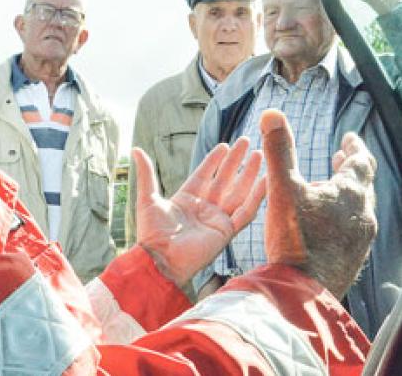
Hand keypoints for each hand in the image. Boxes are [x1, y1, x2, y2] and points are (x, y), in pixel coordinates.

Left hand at [134, 137, 265, 286]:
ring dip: (248, 173)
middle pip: (224, 179)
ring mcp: (217, 219)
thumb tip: (136, 150)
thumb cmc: (151, 233)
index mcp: (186, 199)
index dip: (214, 160)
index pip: (204, 174)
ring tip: (258, 154)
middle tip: (246, 141)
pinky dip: (257, 197)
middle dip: (235, 161)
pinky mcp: (227, 231)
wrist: (161, 260)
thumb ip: (146, 174)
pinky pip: (246, 212)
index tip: (225, 145)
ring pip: (237, 191)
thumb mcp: (148, 198)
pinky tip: (265, 180)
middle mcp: (204, 208)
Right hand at [260, 110, 377, 297]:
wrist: (303, 292)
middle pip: (363, 184)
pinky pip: (354, 230)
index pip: (361, 161)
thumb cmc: (295, 240)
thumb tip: (272, 114)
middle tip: (342, 158)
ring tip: (333, 189)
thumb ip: (279, 150)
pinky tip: (328, 225)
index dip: (354, 147)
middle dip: (352, 169)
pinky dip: (344, 217)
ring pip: (360, 208)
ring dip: (348, 194)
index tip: (349, 139)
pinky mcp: (354, 259)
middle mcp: (363, 214)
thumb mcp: (282, 189)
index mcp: (349, 192)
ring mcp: (361, 239)